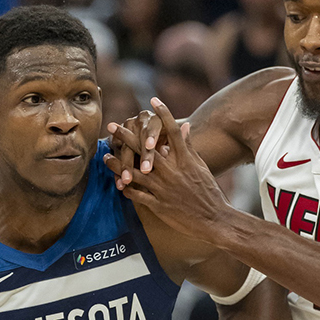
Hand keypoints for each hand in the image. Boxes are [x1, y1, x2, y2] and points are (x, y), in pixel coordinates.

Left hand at [105, 99, 230, 240]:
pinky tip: (117, 184)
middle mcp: (173, 171)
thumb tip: (184, 125)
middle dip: (127, 135)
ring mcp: (164, 188)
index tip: (153, 100)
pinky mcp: (159, 205)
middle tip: (113, 125)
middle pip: (146, 148)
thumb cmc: (209, 192)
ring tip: (105, 157)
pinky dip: (126, 189)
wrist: (214, 220)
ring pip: (135, 173)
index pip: (173, 131)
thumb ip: (188, 146)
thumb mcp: (200, 167)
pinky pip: (137, 195)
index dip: (164, 114)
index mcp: (185, 160)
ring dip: (117, 164)